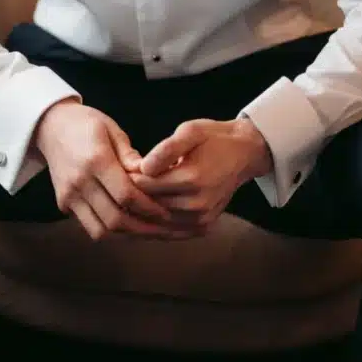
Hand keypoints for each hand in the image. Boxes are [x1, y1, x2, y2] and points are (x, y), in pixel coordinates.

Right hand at [33, 99, 204, 241]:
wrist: (51, 125)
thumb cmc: (87, 123)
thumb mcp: (112, 129)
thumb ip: (130, 155)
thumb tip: (153, 176)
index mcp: (96, 160)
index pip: (126, 195)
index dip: (148, 208)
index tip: (165, 212)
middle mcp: (80, 182)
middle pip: (114, 219)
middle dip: (142, 228)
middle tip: (161, 229)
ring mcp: (69, 195)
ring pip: (100, 230)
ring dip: (125, 235)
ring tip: (145, 231)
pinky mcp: (62, 203)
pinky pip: (89, 226)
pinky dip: (108, 230)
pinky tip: (125, 225)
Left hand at [130, 117, 272, 231]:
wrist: (243, 154)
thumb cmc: (213, 138)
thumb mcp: (190, 131)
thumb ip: (166, 148)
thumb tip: (143, 167)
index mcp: (192, 178)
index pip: (146, 185)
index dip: (128, 177)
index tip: (120, 168)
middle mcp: (197, 204)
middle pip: (150, 205)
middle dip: (132, 195)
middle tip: (119, 183)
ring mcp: (201, 218)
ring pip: (158, 221)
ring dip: (142, 211)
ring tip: (130, 196)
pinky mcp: (204, 226)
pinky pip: (172, 231)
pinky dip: (156, 223)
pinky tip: (147, 211)